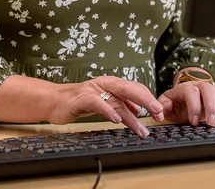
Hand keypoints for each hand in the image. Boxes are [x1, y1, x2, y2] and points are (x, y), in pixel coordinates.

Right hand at [46, 76, 164, 136]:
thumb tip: (138, 109)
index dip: (149, 98)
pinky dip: (108, 110)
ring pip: (116, 100)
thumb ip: (119, 103)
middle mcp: (104, 84)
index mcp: (111, 84)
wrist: (54, 100)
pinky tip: (116, 119)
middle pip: (130, 89)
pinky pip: (97, 103)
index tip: (160, 112)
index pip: (135, 88)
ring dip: (130, 116)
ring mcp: (93, 90)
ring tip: (141, 129)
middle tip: (159, 114)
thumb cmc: (78, 101)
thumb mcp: (103, 101)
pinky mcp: (81, 98)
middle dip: (147, 101)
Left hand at [159, 81, 214, 126]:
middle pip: (209, 90)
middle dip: (211, 107)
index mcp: (186, 88)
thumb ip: (163, 105)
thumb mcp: (166, 103)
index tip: (194, 122)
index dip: (194, 106)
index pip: (191, 92)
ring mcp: (213, 91)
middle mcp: (201, 86)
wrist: (185, 96)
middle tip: (211, 123)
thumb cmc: (177, 102)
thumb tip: (164, 109)